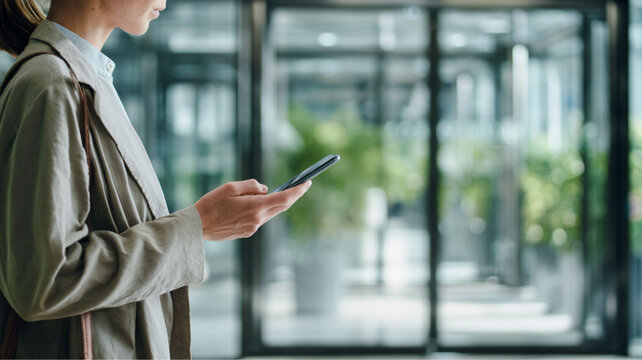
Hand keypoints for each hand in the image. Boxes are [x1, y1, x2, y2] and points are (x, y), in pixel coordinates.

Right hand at [193, 179, 311, 241]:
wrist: (197, 227)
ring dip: (275, 202)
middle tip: (301, 184)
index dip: (298, 190)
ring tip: (275, 192)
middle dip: (292, 195)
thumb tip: (265, 190)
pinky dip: (262, 209)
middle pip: (281, 207)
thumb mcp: (230, 187)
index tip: (308, 183)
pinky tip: (255, 203)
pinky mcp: (247, 232)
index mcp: (255, 207)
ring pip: (270, 213)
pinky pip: (260, 218)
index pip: (285, 198)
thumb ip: (251, 186)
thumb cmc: (211, 204)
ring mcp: (253, 228)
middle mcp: (257, 220)